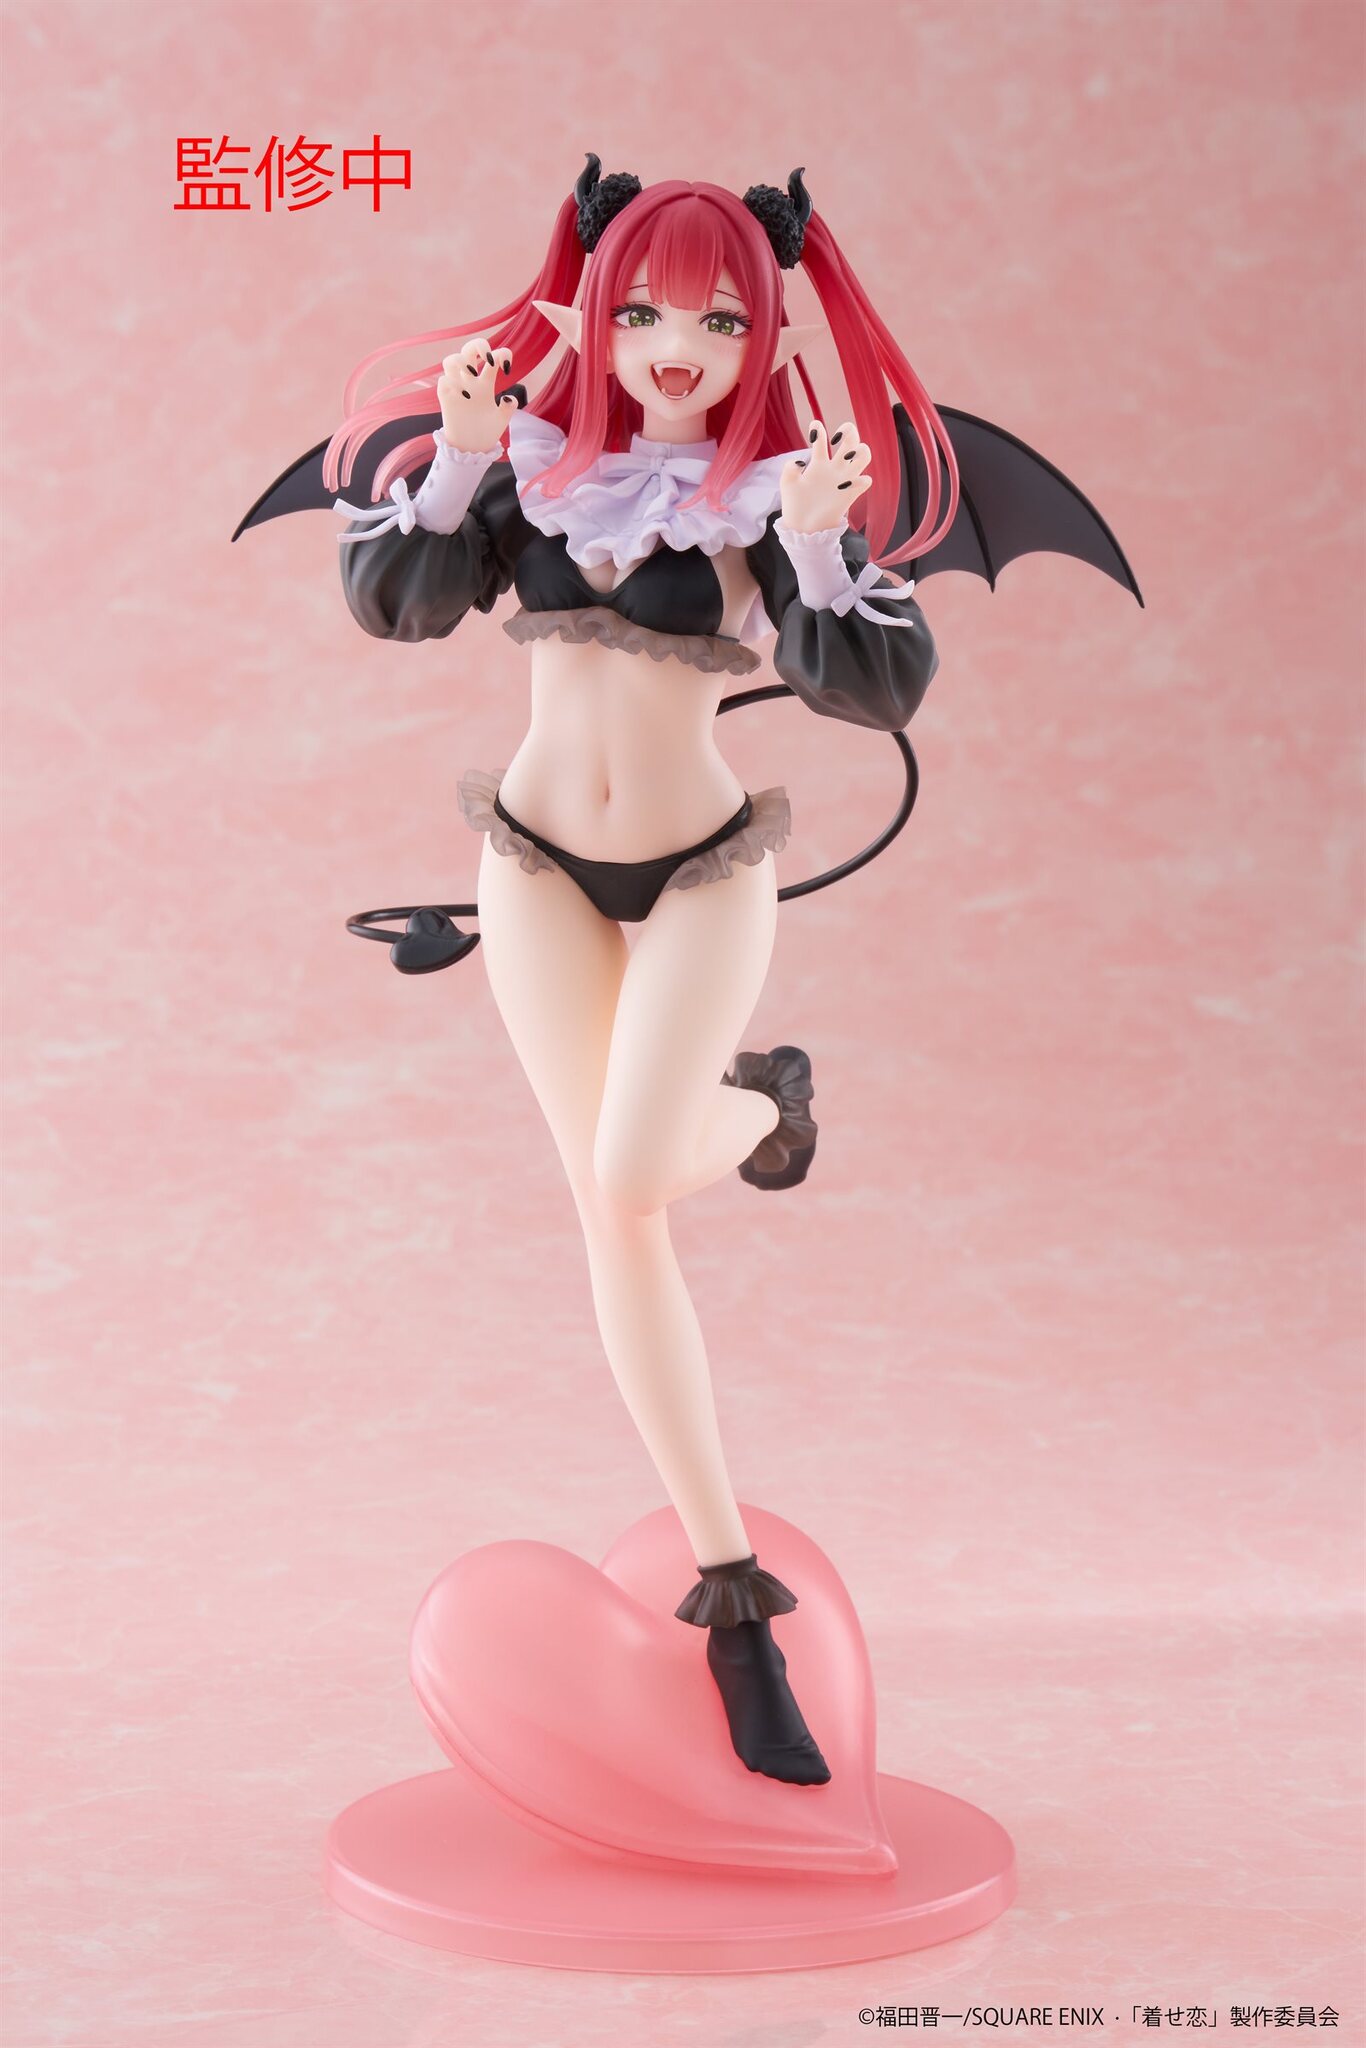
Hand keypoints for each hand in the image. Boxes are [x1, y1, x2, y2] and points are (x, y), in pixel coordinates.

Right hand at [436, 336, 520, 453]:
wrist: (472, 448)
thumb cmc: (487, 431)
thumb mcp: (501, 420)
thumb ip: (508, 409)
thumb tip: (508, 399)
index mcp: (486, 383)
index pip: (493, 357)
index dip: (502, 354)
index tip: (507, 368)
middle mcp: (470, 381)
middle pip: (469, 349)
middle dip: (478, 344)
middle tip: (487, 357)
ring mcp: (457, 387)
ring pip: (451, 360)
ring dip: (461, 360)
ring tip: (472, 373)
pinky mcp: (446, 398)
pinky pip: (443, 381)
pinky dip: (453, 383)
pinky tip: (465, 396)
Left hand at [780, 419, 870, 532]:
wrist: (802, 527)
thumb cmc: (795, 505)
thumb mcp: (787, 485)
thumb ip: (789, 469)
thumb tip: (799, 463)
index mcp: (818, 463)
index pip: (822, 439)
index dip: (819, 430)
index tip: (814, 430)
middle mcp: (834, 468)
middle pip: (850, 440)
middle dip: (849, 430)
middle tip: (837, 436)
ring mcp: (844, 479)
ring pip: (863, 456)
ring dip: (861, 450)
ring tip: (848, 456)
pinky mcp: (850, 494)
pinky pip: (865, 481)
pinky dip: (860, 479)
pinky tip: (846, 484)